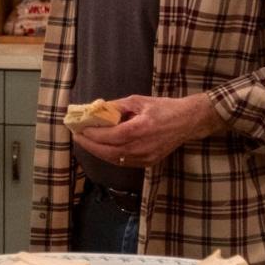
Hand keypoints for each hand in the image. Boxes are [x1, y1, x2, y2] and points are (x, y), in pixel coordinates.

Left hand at [73, 93, 224, 167]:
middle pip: (109, 151)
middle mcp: (142, 147)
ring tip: (85, 142)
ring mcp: (146, 158)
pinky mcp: (148, 163)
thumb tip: (95, 110)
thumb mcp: (138, 101)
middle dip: (89, 144)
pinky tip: (101, 148)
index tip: (78, 129)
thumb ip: (116, 107)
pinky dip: (109, 155)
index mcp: (141, 129)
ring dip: (97, 151)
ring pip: (114, 159)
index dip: (92, 135)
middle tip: (77, 136)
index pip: (110, 136)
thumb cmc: (163, 108)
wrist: (188, 122)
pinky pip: (123, 162)